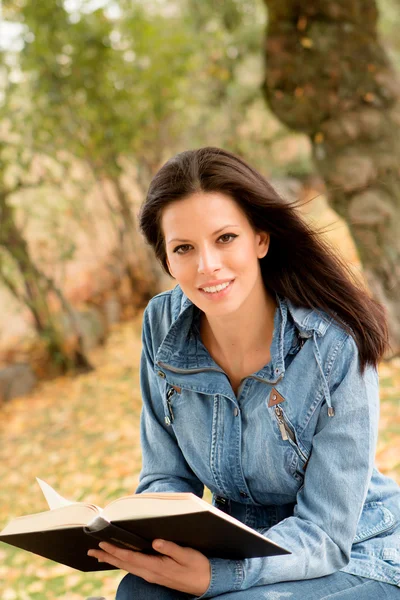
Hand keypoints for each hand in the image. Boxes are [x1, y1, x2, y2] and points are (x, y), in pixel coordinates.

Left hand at [88, 539, 210, 595]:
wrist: (206, 582)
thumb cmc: (197, 566)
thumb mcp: (187, 554)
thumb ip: (171, 548)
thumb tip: (155, 541)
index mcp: (156, 566)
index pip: (130, 557)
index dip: (115, 550)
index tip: (102, 543)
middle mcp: (150, 572)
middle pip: (124, 564)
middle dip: (107, 556)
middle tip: (91, 551)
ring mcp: (152, 575)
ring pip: (127, 567)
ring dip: (112, 559)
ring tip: (99, 555)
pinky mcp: (155, 574)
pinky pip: (133, 568)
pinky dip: (122, 562)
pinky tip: (119, 559)